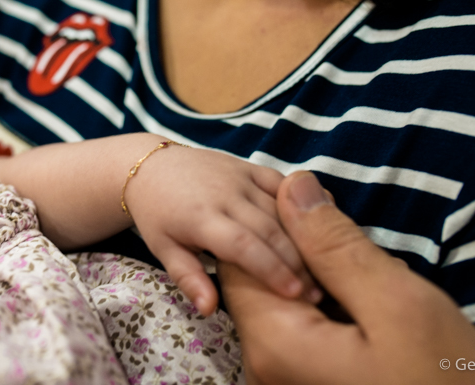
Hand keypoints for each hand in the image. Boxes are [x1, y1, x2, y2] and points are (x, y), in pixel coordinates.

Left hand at [125, 145, 318, 316]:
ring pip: (282, 208)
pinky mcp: (250, 166)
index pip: (243, 245)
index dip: (271, 269)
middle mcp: (224, 193)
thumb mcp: (164, 249)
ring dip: (305, 238)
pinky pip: (282, 183)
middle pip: (270, 229)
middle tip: (316, 293)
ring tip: (322, 269)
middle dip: (297, 262)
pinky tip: (319, 227)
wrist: (151, 166)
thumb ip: (189, 277)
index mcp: (201, 217)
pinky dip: (301, 203)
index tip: (294, 294)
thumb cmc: (158, 215)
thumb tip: (209, 310)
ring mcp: (240, 176)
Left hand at [219, 171, 474, 384]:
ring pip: (284, 303)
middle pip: (260, 282)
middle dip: (302, 250)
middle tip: (355, 239)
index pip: (240, 260)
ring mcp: (286, 378)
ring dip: (322, 278)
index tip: (325, 206)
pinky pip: (303, 330)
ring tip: (370, 271)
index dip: (277, 222)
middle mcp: (265, 366)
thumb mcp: (398, 305)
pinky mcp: (311, 382)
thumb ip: (335, 246)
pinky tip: (369, 304)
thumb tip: (292, 187)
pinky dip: (330, 306)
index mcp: (273, 343)